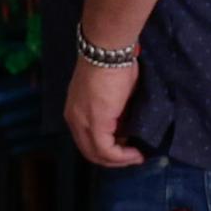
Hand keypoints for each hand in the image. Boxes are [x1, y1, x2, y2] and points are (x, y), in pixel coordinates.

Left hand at [64, 51, 143, 169]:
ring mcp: (82, 122)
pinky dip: (121, 156)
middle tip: (133, 157)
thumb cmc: (112, 63)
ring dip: (119, 160)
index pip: (86, 140)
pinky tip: (136, 153)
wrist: (108, 50)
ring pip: (97, 154)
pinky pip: (106, 150)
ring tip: (137, 156)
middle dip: (113, 160)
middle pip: (89, 152)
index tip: (127, 149)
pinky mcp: (95, 123)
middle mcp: (74, 119)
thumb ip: (115, 111)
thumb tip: (125, 124)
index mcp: (75, 110)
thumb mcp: (112, 93)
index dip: (106, 150)